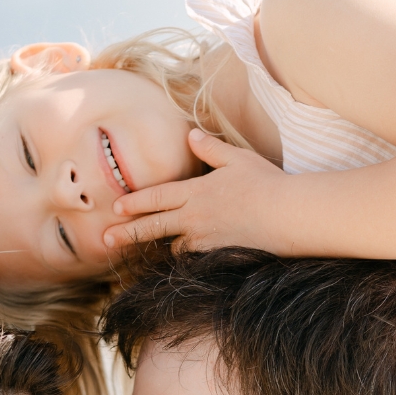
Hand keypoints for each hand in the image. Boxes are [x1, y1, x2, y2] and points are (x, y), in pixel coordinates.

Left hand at [102, 128, 292, 254]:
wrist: (288, 215)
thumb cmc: (266, 183)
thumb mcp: (237, 158)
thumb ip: (210, 148)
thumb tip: (192, 135)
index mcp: (195, 191)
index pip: (155, 197)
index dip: (134, 202)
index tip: (117, 208)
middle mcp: (194, 217)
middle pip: (153, 226)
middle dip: (128, 233)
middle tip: (107, 239)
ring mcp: (206, 239)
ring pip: (174, 246)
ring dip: (164, 246)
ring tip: (150, 250)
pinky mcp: (219, 255)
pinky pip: (196, 258)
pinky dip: (189, 257)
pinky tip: (185, 259)